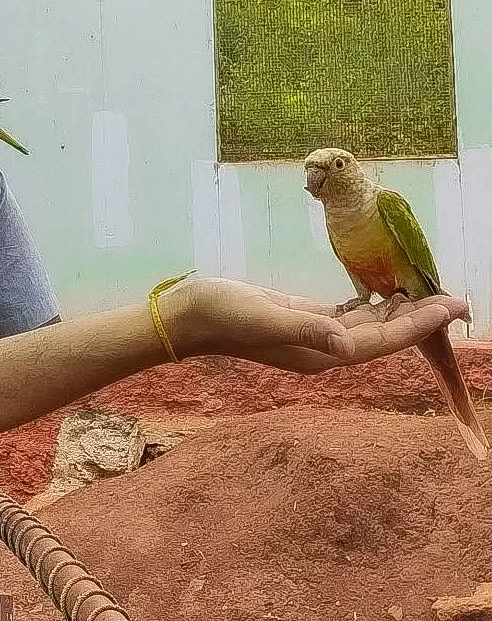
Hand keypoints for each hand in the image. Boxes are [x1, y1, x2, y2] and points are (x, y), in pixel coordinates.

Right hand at [160, 278, 469, 373]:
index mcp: (321, 352)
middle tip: (455, 296)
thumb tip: (346, 338)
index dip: (419, 324)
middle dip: (419, 318)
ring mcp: (311, 333)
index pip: (382, 340)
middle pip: (383, 335)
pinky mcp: (299, 317)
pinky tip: (380, 292)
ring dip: (397, 310)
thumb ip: (305, 327)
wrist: (189, 315)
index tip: (451, 306)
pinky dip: (368, 304)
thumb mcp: (264, 318)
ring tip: (427, 291)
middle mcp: (323, 347)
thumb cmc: (223, 315)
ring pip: (367, 324)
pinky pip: (345, 314)